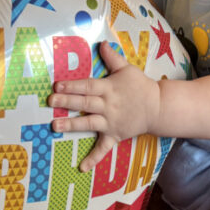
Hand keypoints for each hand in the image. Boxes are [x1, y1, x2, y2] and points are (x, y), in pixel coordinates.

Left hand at [48, 42, 160, 171]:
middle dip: (67, 101)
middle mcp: (108, 105)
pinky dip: (93, 158)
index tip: (57, 85)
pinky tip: (81, 167)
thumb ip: (112, 58)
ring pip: (89, 123)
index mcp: (109, 88)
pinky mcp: (114, 135)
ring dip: (71, 124)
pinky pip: (103, 148)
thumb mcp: (127, 68)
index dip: (72, 85)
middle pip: (85, 103)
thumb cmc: (140, 86)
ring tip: (55, 125)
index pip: (88, 85)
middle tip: (51, 101)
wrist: (158, 107)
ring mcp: (111, 122)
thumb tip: (101, 43)